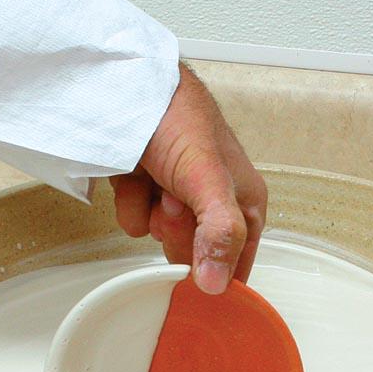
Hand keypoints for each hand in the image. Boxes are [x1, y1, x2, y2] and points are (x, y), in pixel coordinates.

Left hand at [109, 64, 267, 293]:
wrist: (128, 86)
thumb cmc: (180, 119)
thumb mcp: (208, 179)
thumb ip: (220, 231)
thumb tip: (217, 285)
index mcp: (244, 203)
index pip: (238, 265)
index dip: (216, 274)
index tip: (198, 275)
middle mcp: (213, 204)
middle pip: (195, 256)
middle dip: (180, 231)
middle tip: (175, 199)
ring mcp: (177, 197)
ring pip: (161, 239)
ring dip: (152, 213)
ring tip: (155, 177)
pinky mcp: (146, 191)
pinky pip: (135, 222)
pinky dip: (130, 202)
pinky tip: (134, 175)